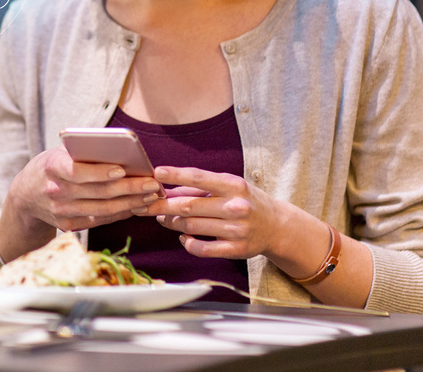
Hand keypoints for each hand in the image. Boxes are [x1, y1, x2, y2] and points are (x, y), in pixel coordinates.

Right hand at [9, 146, 162, 230]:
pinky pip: (99, 220)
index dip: (100, 172)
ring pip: (102, 209)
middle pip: (97, 192)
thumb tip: (122, 152)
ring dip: (130, 203)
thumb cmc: (52, 166)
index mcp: (52, 167)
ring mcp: (61, 211)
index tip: (122, 169)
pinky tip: (135, 206)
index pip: (77, 171)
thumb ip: (83, 152)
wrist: (26, 194)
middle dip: (129, 188)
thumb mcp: (60, 153)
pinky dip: (119, 214)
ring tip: (150, 195)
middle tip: (152, 183)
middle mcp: (55, 191)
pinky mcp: (67, 226)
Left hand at [144, 166, 289, 260]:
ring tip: (161, 217)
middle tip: (144, 204)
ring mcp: (237, 230)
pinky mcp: (236, 250)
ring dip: (171, 222)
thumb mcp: (228, 186)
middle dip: (162, 205)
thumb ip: (199, 188)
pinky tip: (182, 236)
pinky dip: (187, 242)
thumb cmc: (246, 200)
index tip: (156, 172)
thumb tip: (166, 188)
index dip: (176, 175)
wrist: (277, 226)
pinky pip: (201, 248)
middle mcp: (236, 207)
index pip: (200, 178)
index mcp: (234, 185)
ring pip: (191, 226)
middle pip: (189, 206)